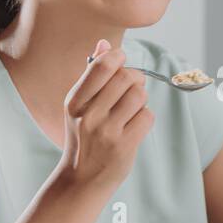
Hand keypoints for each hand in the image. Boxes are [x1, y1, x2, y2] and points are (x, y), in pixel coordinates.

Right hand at [56, 39, 153, 191]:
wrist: (81, 179)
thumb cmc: (83, 137)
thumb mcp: (79, 106)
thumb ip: (91, 75)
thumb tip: (104, 43)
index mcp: (75, 102)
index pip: (103, 65)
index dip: (119, 57)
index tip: (121, 62)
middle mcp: (90, 115)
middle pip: (126, 77)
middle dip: (134, 78)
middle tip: (132, 87)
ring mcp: (108, 132)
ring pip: (139, 95)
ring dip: (141, 98)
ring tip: (132, 107)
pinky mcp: (125, 146)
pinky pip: (147, 116)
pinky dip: (145, 117)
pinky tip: (135, 125)